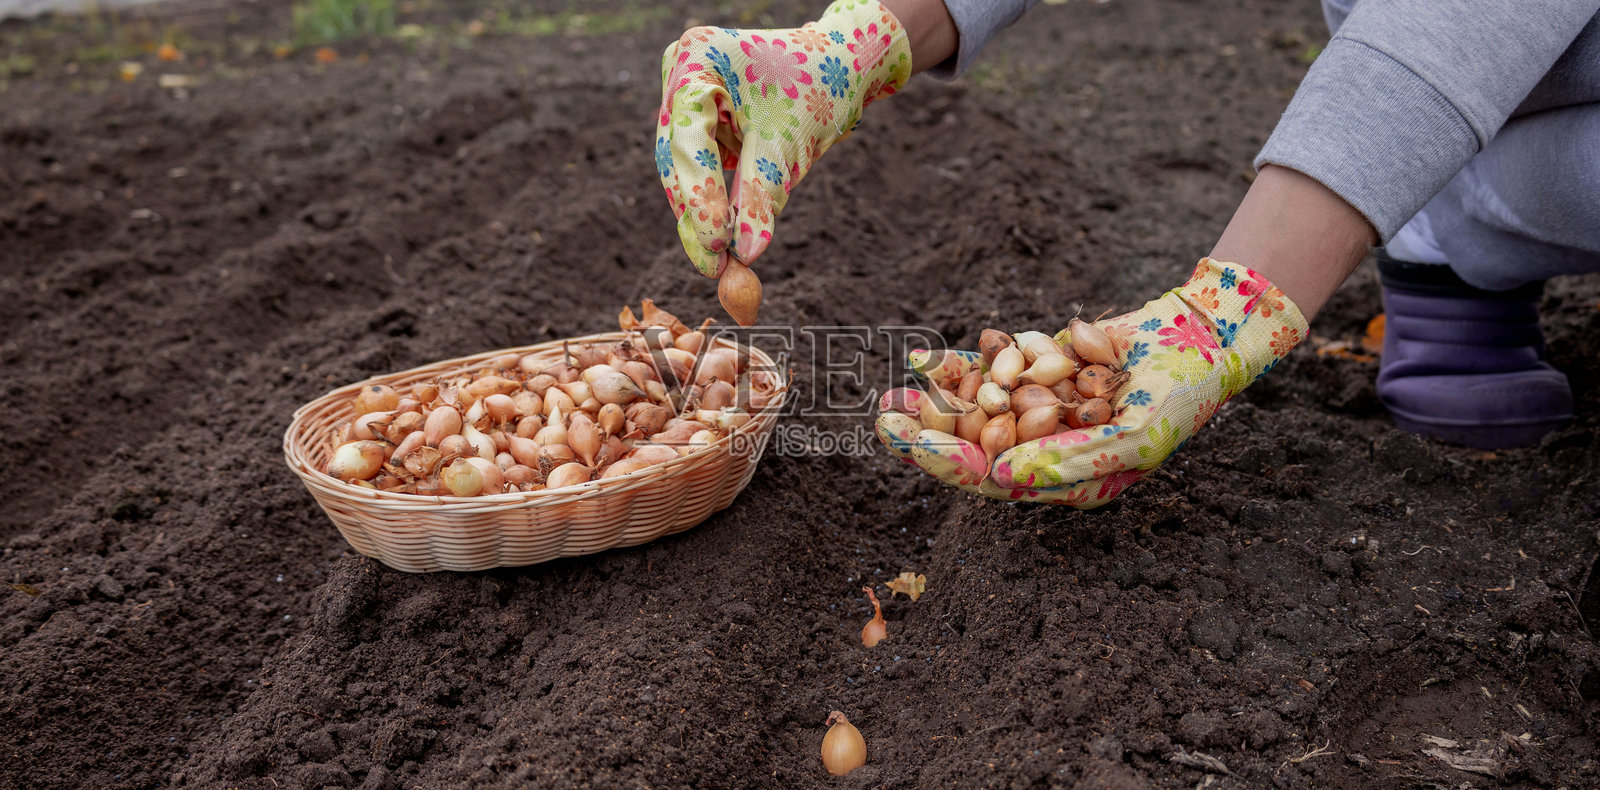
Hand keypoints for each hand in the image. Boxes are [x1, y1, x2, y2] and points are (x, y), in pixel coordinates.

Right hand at [655, 0, 911, 276]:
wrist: (842, 65)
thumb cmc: (821, 87)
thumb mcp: (790, 143)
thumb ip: (761, 194)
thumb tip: (746, 253)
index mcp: (698, 58)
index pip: (688, 140)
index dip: (699, 197)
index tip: (717, 246)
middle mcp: (682, 72)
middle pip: (677, 157)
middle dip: (696, 214)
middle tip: (715, 267)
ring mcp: (686, 96)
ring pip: (684, 170)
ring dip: (702, 214)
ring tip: (722, 262)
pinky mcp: (700, 121)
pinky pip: (700, 169)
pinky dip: (714, 202)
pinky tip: (725, 239)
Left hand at [874, 258, 1309, 507]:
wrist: (1202, 339)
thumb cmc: (1178, 398)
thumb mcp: (1135, 438)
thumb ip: (1072, 460)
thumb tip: (1002, 477)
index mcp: (1066, 481)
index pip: (996, 480)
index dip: (949, 462)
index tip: (908, 444)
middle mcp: (1047, 451)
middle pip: (975, 449)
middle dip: (929, 436)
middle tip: (884, 421)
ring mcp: (1042, 409)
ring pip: (977, 411)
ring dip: (935, 404)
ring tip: (891, 397)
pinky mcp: (1041, 372)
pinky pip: (993, 372)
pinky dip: (961, 366)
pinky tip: (924, 358)